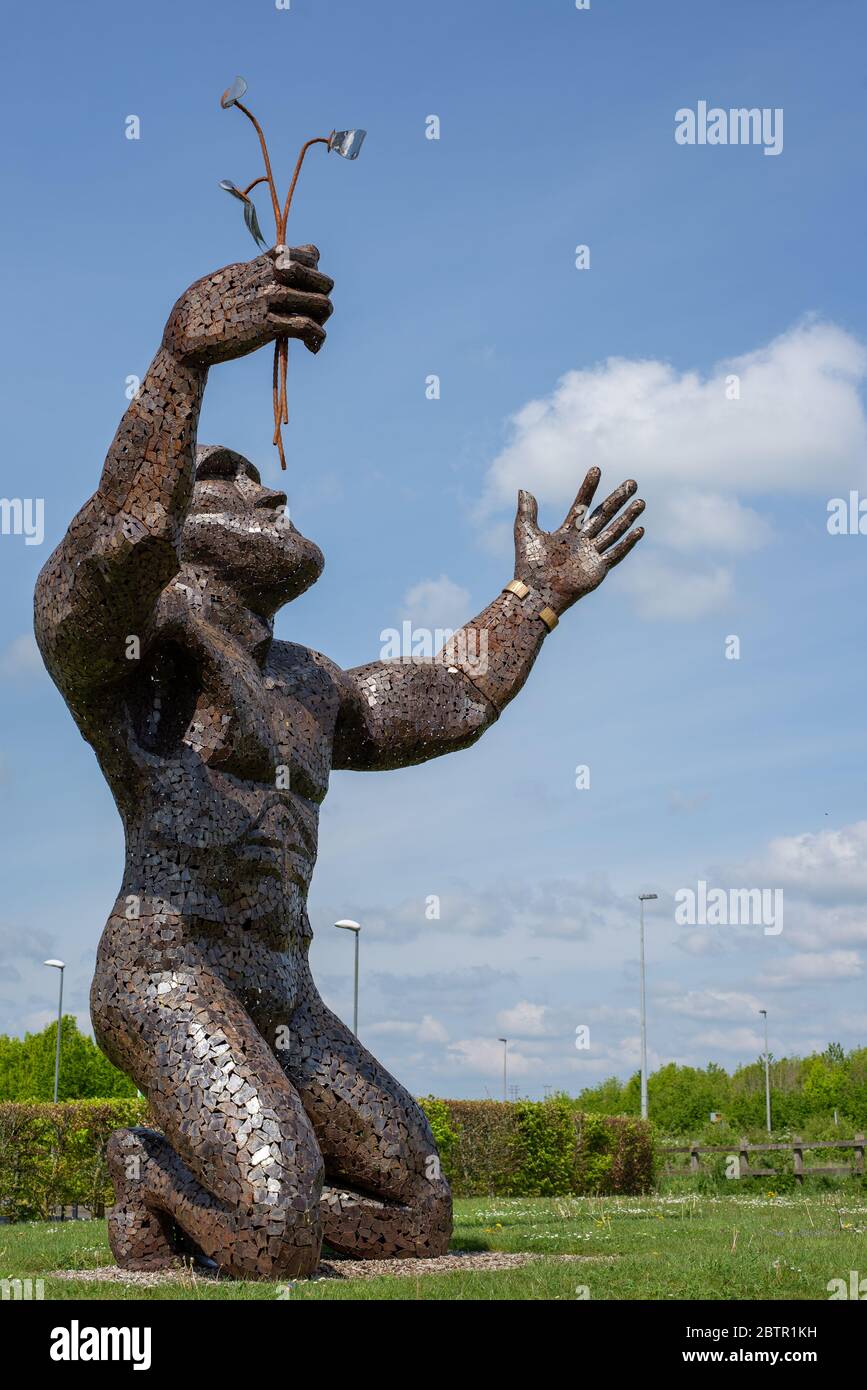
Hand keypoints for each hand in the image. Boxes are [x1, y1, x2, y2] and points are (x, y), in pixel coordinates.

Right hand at [162, 245, 333, 365]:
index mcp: (259, 265)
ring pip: (320, 302)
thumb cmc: (201, 308)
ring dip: (323, 321)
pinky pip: (307, 326)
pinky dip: (317, 338)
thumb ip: (250, 273)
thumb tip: (263, 270)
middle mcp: (267, 278)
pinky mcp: (266, 326)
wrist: (184, 332)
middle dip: (323, 298)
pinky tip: (312, 348)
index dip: (314, 271)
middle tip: (313, 316)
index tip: (305, 288)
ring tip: (313, 336)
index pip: (307, 254)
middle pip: (322, 279)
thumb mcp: (227, 278)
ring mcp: (268, 300)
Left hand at [513, 468, 644, 614]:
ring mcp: (592, 554)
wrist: (537, 592)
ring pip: (614, 531)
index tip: (597, 469)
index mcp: (567, 531)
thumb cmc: (529, 566)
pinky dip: (628, 542)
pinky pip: (616, 553)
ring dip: (628, 517)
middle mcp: (582, 540)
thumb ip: (527, 512)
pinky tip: (640, 529)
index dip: (589, 487)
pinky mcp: (598, 569)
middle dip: (618, 498)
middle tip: (632, 483)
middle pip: (604, 515)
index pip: (582, 504)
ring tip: (641, 502)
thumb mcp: (525, 533)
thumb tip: (524, 490)